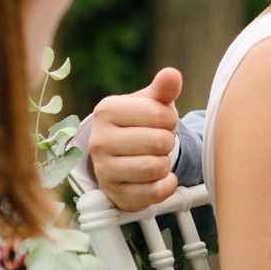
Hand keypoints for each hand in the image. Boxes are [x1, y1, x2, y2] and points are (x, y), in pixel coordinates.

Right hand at [88, 67, 183, 211]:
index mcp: (106, 110)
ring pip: (156, 168)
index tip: (162, 121)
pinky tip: (159, 177)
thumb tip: (171, 74)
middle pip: (158, 142)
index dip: (170, 119)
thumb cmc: (141, 123)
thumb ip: (164, 89)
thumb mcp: (152, 103)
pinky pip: (155, 192)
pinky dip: (167, 184)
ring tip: (155, 157)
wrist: (125, 155)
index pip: (159, 114)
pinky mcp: (115, 194)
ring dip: (166, 163)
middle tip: (158, 141)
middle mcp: (98, 140)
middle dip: (168, 142)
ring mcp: (103, 170)